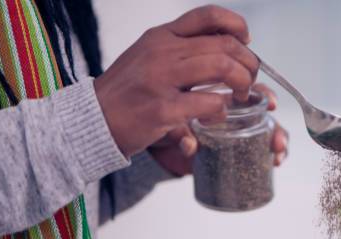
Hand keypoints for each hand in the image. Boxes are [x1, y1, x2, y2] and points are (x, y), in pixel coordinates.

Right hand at [94, 5, 258, 157]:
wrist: (91, 120)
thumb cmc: (125, 92)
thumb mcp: (148, 57)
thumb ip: (180, 51)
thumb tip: (222, 51)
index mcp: (162, 36)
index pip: (208, 16)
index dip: (236, 25)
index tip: (246, 42)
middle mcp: (162, 51)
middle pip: (225, 44)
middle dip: (249, 63)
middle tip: (249, 81)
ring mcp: (162, 79)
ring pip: (222, 66)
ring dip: (242, 83)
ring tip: (241, 96)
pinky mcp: (163, 109)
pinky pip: (209, 103)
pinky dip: (222, 110)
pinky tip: (216, 116)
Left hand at [149, 83, 288, 175]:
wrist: (150, 136)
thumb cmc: (158, 116)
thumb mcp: (165, 119)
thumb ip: (179, 130)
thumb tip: (189, 145)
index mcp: (216, 89)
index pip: (247, 85)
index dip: (262, 94)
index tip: (271, 105)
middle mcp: (230, 106)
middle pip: (264, 109)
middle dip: (276, 123)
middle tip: (277, 137)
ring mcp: (236, 126)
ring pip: (267, 127)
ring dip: (278, 137)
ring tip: (278, 151)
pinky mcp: (236, 146)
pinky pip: (261, 146)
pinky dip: (273, 153)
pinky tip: (276, 161)